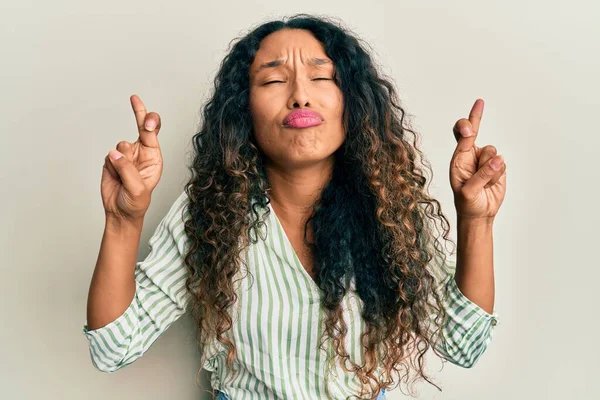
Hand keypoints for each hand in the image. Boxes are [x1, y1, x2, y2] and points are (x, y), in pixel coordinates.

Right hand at [101, 94, 162, 221]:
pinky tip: (115, 176)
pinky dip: (110, 164)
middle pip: (141, 126)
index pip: (154, 135)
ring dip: (120, 157)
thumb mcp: (137, 189)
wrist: (120, 212)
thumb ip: (127, 169)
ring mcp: (126, 155)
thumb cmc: (136, 202)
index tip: (147, 122)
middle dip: (139, 112)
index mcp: (154, 157)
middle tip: (135, 98)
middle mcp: (142, 153)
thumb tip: (115, 153)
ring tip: (122, 175)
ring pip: (120, 145)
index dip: (151, 124)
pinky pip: (109, 155)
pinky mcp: (112, 160)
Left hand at [449, 99, 506, 221]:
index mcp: (458, 159)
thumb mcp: (469, 191)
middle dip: (475, 118)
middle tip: (479, 103)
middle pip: (474, 131)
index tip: (469, 127)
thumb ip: (481, 175)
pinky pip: (502, 163)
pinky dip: (498, 174)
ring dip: (490, 167)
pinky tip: (491, 184)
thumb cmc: (467, 202)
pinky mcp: (497, 166)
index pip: (460, 136)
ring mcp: (484, 160)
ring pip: (492, 151)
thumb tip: (497, 159)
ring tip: (484, 182)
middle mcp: (470, 155)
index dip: (466, 126)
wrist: (480, 213)